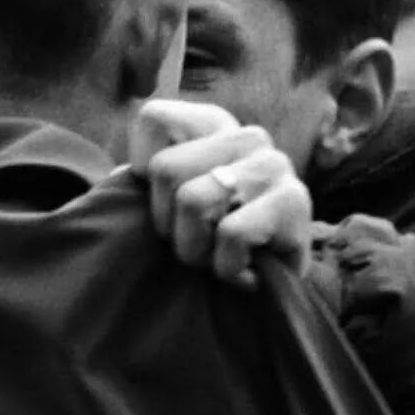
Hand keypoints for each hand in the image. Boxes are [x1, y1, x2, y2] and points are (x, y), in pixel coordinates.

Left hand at [129, 99, 312, 289]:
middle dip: (169, 224)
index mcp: (215, 126)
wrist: (275, 297)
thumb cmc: (213, 247)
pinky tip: (249, 272)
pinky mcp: (295, 200)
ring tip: (222, 258)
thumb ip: (144, 185)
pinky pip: (231, 233)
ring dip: (198, 250)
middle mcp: (247, 136)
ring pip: (193, 200)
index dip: (143, 171)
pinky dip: (228, 269)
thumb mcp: (172, 207)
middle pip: (165, 168)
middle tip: (199, 242)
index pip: (154, 118)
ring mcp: (274, 164)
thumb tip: (119, 180)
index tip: (169, 203)